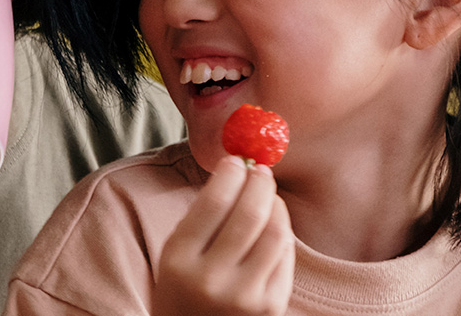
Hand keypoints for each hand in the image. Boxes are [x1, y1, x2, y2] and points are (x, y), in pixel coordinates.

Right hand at [153, 156, 294, 315]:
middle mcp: (211, 280)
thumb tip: (237, 169)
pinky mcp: (270, 308)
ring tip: (268, 195)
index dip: (231, 174)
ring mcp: (244, 297)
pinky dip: (282, 232)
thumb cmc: (183, 288)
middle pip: (249, 215)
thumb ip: (201, 217)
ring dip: (276, 205)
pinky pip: (285, 257)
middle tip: (260, 170)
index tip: (236, 160)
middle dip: (259, 183)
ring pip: (275, 234)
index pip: (214, 203)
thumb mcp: (175, 254)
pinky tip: (274, 224)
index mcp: (178, 261)